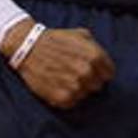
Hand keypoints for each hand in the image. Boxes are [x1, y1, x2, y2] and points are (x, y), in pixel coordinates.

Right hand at [0, 19, 114, 108]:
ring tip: (64, 77)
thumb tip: (105, 64)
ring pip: (85, 95)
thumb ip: (96, 48)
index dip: (100, 72)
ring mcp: (75, 86)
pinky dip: (66, 96)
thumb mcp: (79, 35)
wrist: (28, 47)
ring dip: (77, 89)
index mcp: (95, 56)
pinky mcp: (62, 98)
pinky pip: (73, 103)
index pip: (109, 74)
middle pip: (98, 86)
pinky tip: (58, 85)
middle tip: (74, 72)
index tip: (90, 70)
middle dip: (89, 80)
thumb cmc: (55, 40)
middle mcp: (87, 72)